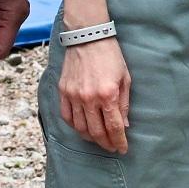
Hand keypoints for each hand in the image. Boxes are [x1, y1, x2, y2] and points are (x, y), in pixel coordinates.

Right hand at [58, 34, 129, 153]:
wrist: (88, 38)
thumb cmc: (111, 57)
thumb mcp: (125, 79)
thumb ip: (124, 104)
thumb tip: (123, 126)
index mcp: (108, 94)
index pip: (114, 127)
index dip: (119, 141)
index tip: (122, 149)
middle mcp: (89, 98)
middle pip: (96, 132)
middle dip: (106, 143)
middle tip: (111, 147)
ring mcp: (74, 96)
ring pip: (80, 128)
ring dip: (90, 138)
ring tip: (98, 140)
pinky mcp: (63, 92)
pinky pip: (67, 117)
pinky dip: (75, 126)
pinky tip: (82, 128)